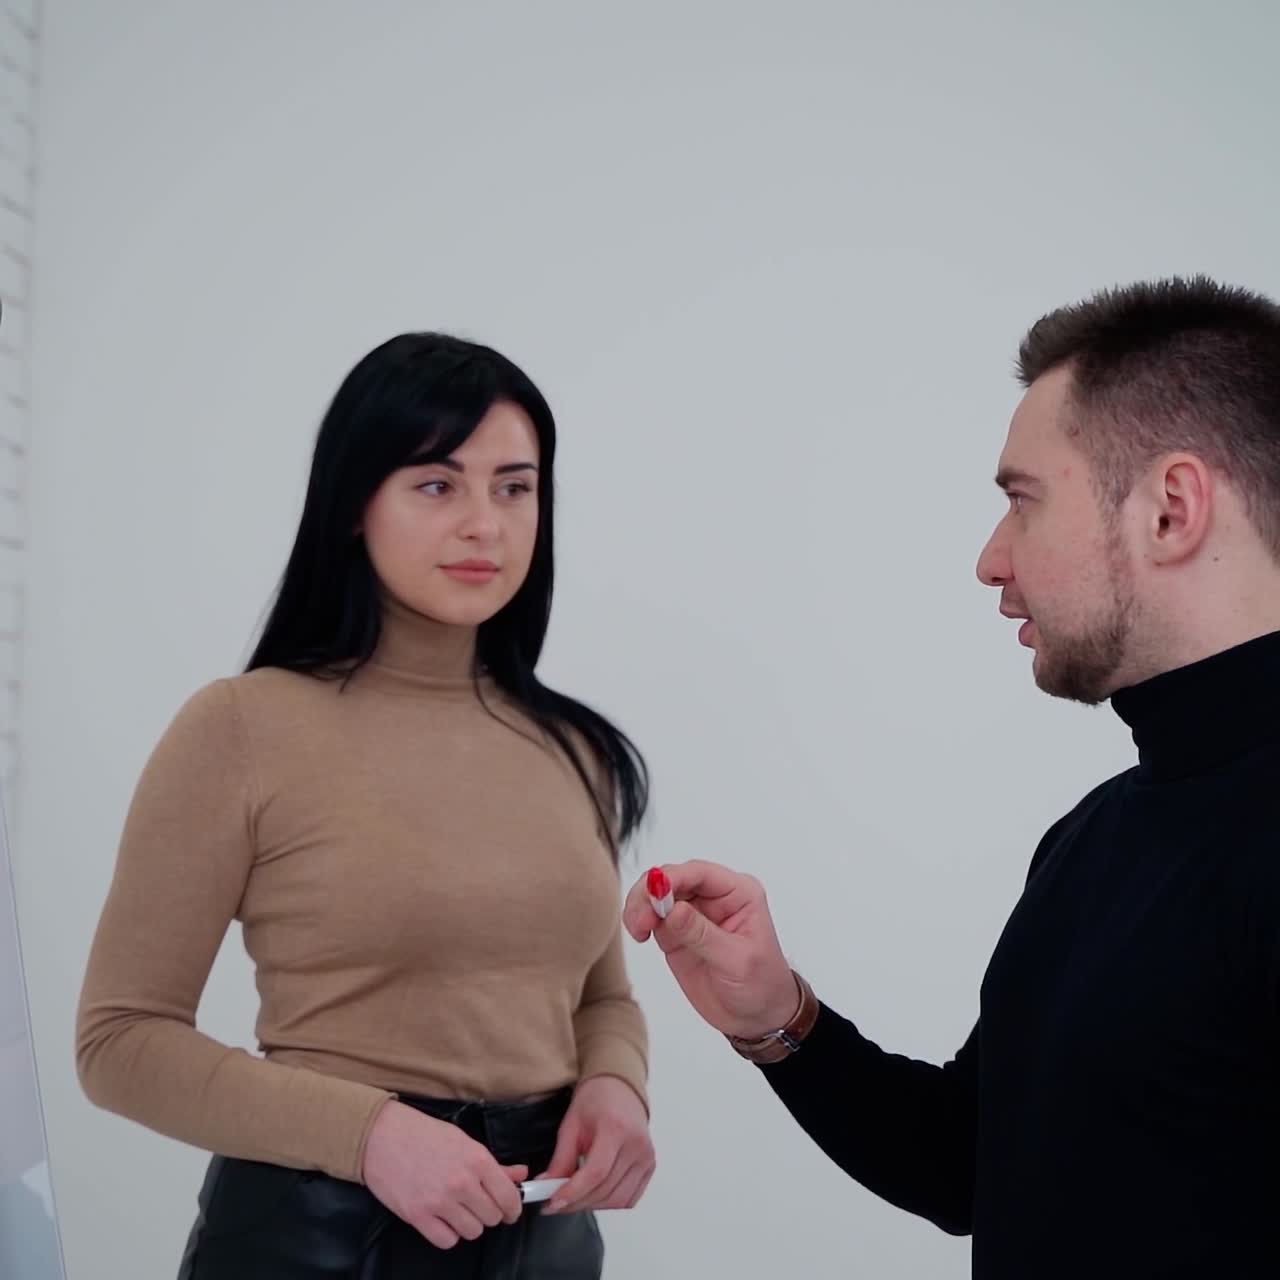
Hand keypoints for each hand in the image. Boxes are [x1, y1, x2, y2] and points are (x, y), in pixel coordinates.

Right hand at [362, 1101, 525, 1248]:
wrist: (382, 1136)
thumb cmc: (423, 1134)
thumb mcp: (463, 1141)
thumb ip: (495, 1164)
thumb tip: (520, 1175)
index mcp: (477, 1160)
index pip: (509, 1198)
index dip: (513, 1208)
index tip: (510, 1210)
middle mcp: (462, 1183)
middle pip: (492, 1217)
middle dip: (489, 1212)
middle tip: (478, 1203)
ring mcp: (439, 1202)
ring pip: (472, 1232)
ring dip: (469, 1223)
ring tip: (458, 1209)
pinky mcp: (418, 1216)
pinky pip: (447, 1241)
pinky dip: (448, 1233)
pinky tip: (443, 1219)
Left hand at [536, 1076, 654, 1214]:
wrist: (619, 1089)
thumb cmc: (595, 1101)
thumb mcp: (571, 1125)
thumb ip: (560, 1159)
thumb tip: (546, 1187)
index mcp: (616, 1129)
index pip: (596, 1172)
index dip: (573, 1192)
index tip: (553, 1203)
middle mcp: (636, 1145)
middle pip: (605, 1189)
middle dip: (576, 1202)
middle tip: (554, 1203)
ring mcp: (647, 1157)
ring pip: (617, 1200)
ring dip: (591, 1205)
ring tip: (573, 1197)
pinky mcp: (650, 1167)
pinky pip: (629, 1199)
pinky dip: (609, 1203)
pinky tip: (594, 1194)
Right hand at [623, 859, 799, 1039]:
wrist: (757, 1016)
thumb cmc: (761, 985)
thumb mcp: (736, 961)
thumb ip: (702, 934)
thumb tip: (673, 909)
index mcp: (739, 893)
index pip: (700, 873)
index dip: (673, 878)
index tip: (653, 893)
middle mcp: (714, 897)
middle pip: (673, 878)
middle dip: (650, 892)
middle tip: (641, 920)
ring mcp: (693, 914)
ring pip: (657, 893)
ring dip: (640, 905)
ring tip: (638, 930)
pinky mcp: (676, 932)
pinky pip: (651, 915)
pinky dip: (638, 919)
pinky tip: (639, 933)